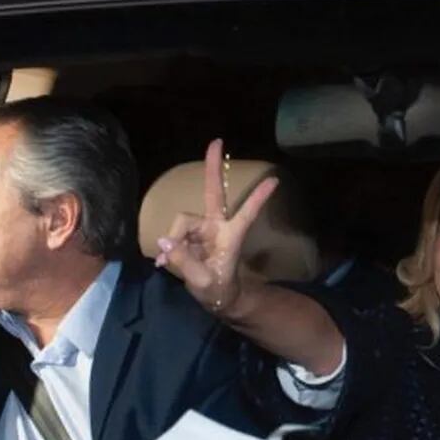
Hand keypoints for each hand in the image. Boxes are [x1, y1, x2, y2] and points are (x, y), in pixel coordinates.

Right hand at [155, 139, 277, 314]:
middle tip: (217, 141)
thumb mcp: (203, 282)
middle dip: (214, 168)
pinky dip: (167, 248)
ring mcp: (203, 230)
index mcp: (230, 235)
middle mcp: (217, 226)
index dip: (259, 197)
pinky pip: (172, 235)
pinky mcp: (189, 236)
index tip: (275, 180)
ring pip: (181, 223)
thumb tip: (165, 240)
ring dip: (174, 241)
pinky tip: (164, 262)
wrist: (216, 299)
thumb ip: (184, 260)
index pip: (247, 213)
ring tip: (171, 263)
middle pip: (214, 192)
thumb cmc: (219, 291)